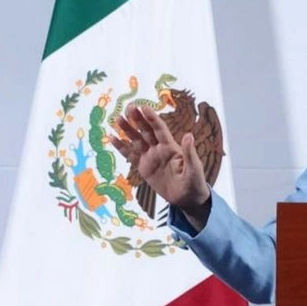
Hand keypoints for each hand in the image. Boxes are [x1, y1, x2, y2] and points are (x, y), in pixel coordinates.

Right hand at [109, 105, 210, 219]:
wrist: (187, 198)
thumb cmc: (194, 182)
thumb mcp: (194, 168)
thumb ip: (189, 153)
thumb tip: (189, 135)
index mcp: (171, 147)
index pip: (159, 129)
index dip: (151, 119)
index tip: (143, 107)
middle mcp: (159, 149)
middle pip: (146, 132)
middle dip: (138, 120)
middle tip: (129, 107)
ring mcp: (150, 157)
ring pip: (136, 141)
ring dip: (127, 130)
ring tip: (118, 119)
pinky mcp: (143, 167)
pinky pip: (130, 156)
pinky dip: (121, 147)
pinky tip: (112, 138)